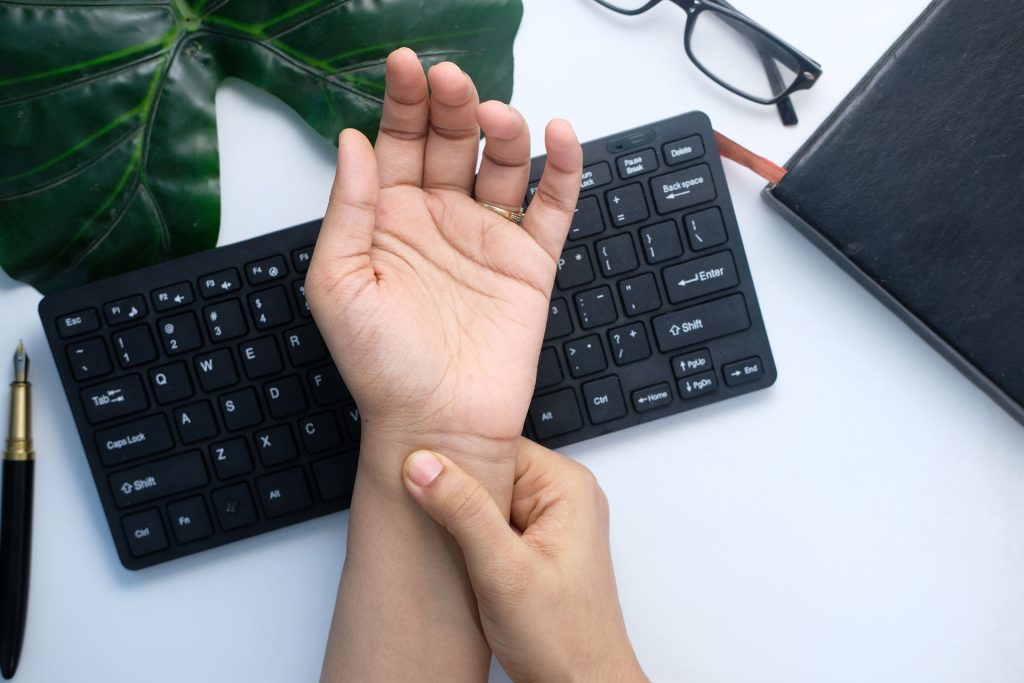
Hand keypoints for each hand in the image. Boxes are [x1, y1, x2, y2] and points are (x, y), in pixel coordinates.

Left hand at [306, 48, 582, 483]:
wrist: (437, 424)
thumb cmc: (381, 366)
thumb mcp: (338, 286)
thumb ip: (347, 211)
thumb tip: (352, 142)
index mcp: (388, 219)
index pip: (397, 142)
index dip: (402, 100)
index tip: (406, 65)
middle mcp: (439, 220)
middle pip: (450, 142)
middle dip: (451, 105)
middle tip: (451, 81)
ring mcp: (487, 238)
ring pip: (502, 164)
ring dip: (502, 130)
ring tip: (495, 117)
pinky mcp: (530, 263)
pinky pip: (552, 206)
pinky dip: (561, 170)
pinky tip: (558, 136)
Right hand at [401, 439, 647, 681]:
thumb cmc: (564, 639)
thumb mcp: (504, 571)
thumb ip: (464, 512)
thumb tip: (425, 465)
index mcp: (566, 486)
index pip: (495, 445)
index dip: (455, 461)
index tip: (418, 475)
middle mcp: (563, 497)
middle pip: (489, 469)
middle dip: (457, 494)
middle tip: (433, 519)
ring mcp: (551, 522)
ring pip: (486, 498)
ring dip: (462, 519)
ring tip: (455, 547)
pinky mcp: (536, 545)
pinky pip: (492, 523)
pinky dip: (471, 538)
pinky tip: (463, 559)